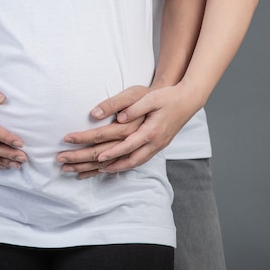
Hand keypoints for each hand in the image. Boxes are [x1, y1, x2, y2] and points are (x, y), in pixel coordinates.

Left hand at [57, 83, 199, 175]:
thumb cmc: (168, 97)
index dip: (110, 151)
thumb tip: (118, 117)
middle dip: (102, 164)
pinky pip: (137, 161)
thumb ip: (134, 108)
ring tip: (92, 171)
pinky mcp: (156, 147)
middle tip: (82, 166)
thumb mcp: (151, 98)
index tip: (96, 156)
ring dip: (111, 168)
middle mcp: (153, 143)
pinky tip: (111, 167)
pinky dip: (123, 166)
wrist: (188, 101)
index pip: (126, 145)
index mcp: (151, 131)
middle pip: (125, 160)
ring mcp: (155, 147)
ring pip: (131, 164)